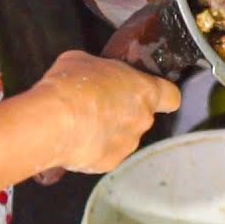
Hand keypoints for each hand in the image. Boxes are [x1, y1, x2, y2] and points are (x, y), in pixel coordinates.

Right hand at [29, 51, 181, 181]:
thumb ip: (100, 70)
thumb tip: (94, 75)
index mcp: (145, 91)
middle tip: (98, 106)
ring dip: (108, 132)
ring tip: (82, 124)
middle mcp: (143, 120)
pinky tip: (75, 140)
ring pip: (123, 138)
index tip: (149, 95)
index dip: (162, 96)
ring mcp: (128, 144)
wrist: (53, 122)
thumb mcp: (83, 60)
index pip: (171, 97)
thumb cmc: (72, 85)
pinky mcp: (109, 163)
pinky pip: (104, 155)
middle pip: (142, 117)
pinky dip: (93, 150)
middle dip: (124, 113)